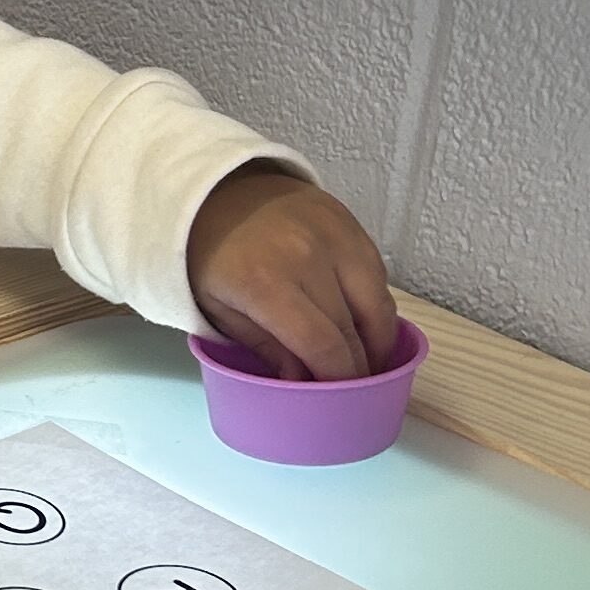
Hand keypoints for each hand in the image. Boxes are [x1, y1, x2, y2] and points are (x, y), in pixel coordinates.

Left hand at [185, 165, 402, 382]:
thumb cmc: (211, 257)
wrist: (215, 190)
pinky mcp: (350, 220)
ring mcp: (334, 235)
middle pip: (355, 328)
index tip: (343, 399)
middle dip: (361, 366)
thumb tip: (304, 382)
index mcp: (266, 283)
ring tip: (368, 359)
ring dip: (378, 337)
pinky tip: (362, 319)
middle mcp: (308, 257)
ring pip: (378, 301)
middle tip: (358, 388)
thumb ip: (266, 347)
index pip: (323, 345)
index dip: (340, 378)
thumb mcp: (220, 310)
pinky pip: (377, 272)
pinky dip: (374, 301)